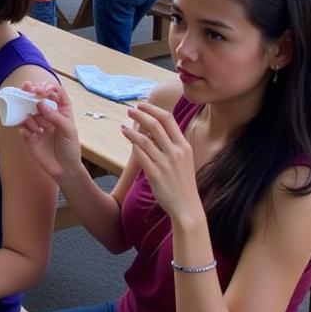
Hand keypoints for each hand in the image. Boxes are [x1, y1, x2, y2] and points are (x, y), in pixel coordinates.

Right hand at [17, 81, 82, 181]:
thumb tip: (40, 103)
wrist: (64, 170)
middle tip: (27, 88)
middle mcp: (48, 114)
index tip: (43, 89)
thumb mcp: (68, 131)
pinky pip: (22, 125)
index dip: (49, 87)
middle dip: (31, 90)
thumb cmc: (70, 149)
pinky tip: (34, 134)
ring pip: (27, 109)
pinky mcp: (28, 134)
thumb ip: (55, 116)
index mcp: (61, 110)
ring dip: (30, 114)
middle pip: (37, 96)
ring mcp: (37, 123)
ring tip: (37, 127)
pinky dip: (26, 127)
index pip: (55, 92)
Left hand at [121, 102, 200, 222]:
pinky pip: (140, 155)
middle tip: (129, 110)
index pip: (168, 119)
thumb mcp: (184, 159)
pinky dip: (132, 144)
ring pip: (144, 139)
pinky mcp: (155, 174)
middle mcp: (176, 152)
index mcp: (184, 146)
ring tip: (123, 126)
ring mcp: (165, 163)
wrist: (187, 207)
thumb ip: (172, 144)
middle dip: (140, 114)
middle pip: (155, 125)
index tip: (141, 105)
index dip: (153, 109)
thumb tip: (154, 129)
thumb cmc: (183, 182)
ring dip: (131, 130)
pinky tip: (127, 139)